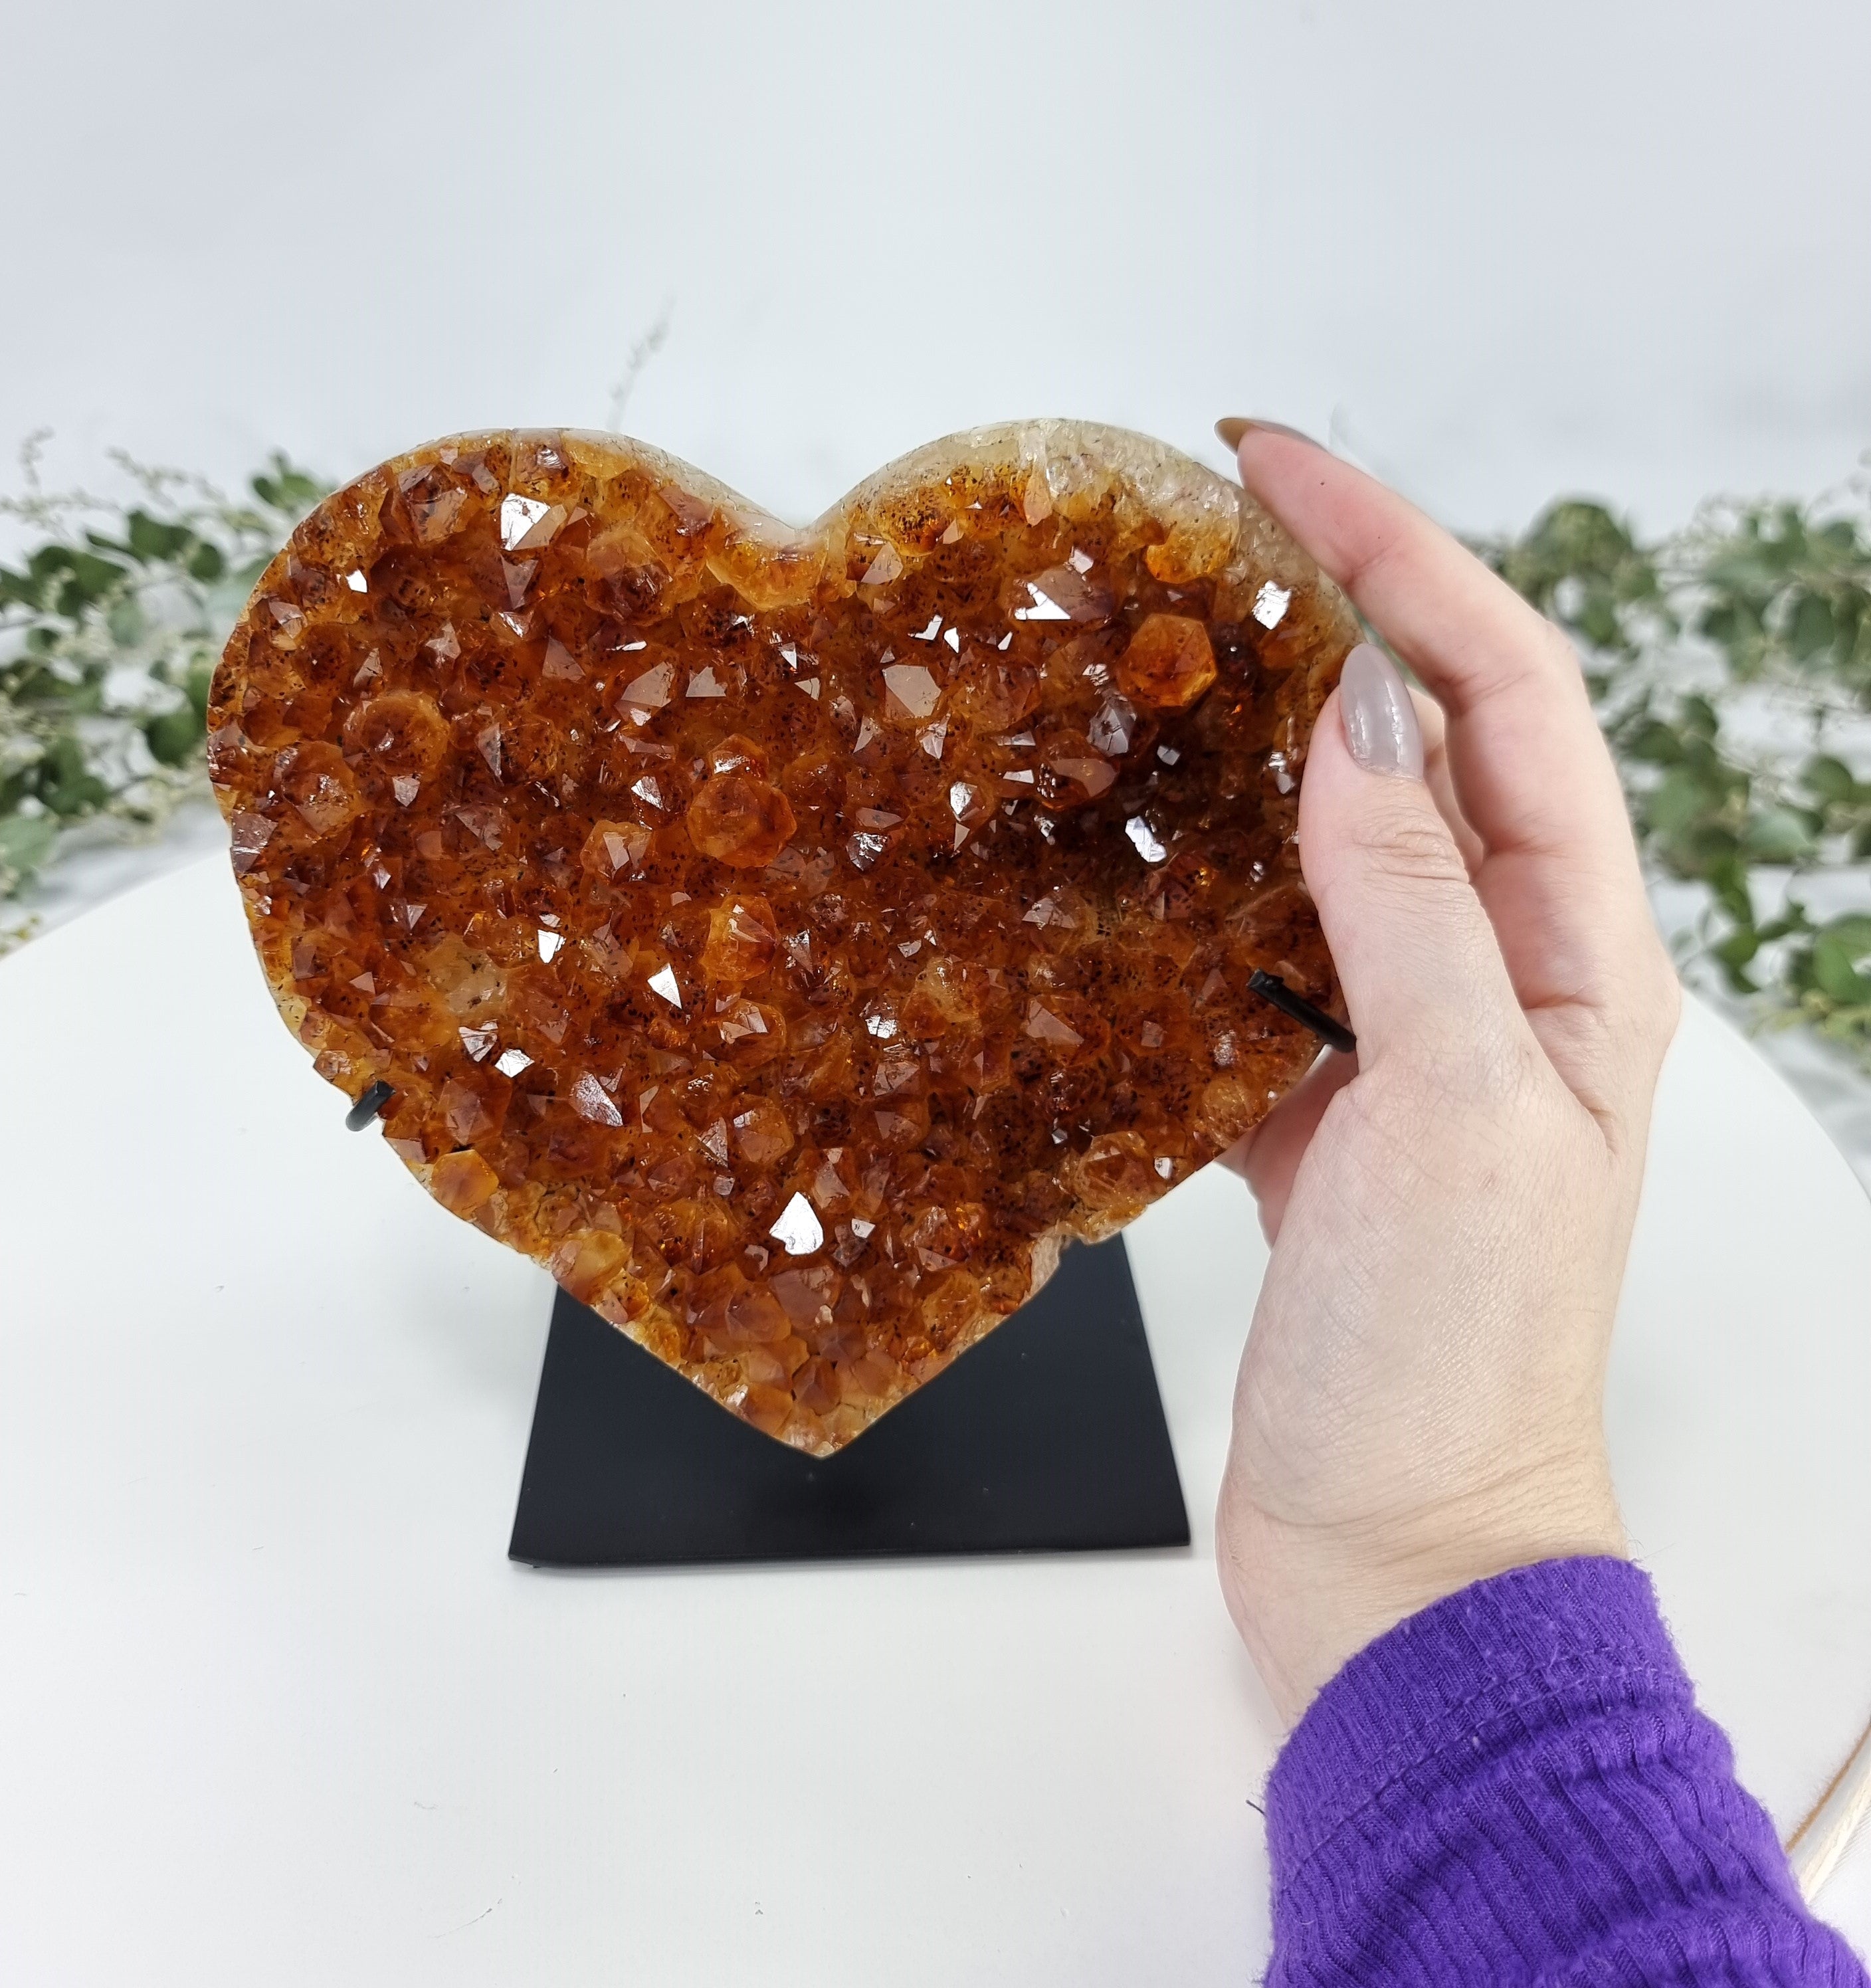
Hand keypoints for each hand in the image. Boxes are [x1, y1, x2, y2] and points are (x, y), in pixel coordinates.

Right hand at [1212, 425, 1681, 1722]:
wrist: (1402, 1549)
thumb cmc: (1456, 1358)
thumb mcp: (1456, 1110)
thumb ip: (1412, 906)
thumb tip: (1366, 719)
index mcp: (1578, 957)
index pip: (1506, 697)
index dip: (1403, 559)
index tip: (1280, 470)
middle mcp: (1505, 978)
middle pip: (1428, 743)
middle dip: (1331, 616)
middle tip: (1199, 536)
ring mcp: (1407, 1040)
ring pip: (1334, 842)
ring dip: (1252, 746)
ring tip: (1148, 674)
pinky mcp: (1317, 1108)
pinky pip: (1261, 958)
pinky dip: (1196, 897)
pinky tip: (1121, 878)